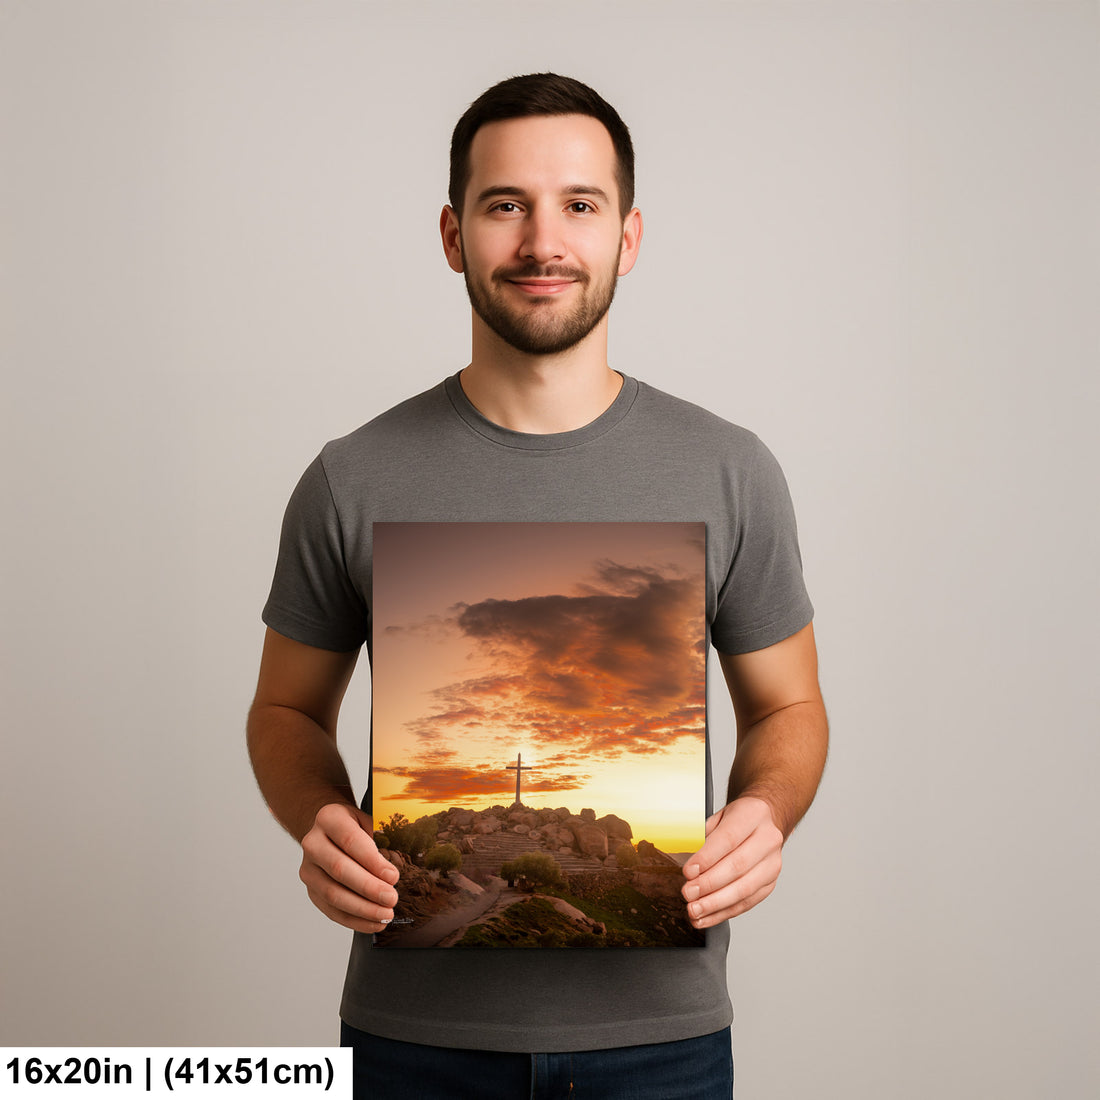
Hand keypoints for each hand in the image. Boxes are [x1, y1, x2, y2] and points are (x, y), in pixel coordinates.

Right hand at [299, 803, 399, 932]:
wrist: (327, 830)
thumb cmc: (353, 825)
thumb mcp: (367, 820)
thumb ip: (380, 837)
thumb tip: (393, 871)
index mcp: (329, 818)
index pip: (351, 841)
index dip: (373, 862)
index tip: (393, 877)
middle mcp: (313, 843)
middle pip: (340, 870)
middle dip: (369, 888)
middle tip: (392, 899)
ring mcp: (308, 869)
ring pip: (333, 894)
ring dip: (362, 909)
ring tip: (385, 915)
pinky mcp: (311, 890)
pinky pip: (331, 910)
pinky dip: (353, 920)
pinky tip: (373, 923)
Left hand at [681, 796, 783, 927]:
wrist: (763, 822)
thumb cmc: (736, 820)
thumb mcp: (717, 817)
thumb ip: (701, 835)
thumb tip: (682, 857)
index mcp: (753, 815)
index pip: (729, 839)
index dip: (707, 858)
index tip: (688, 871)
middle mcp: (768, 839)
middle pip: (737, 866)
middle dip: (709, 884)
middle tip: (688, 893)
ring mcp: (772, 864)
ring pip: (744, 889)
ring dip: (716, 903)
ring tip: (695, 910)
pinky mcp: (770, 883)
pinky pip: (747, 903)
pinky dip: (724, 912)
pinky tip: (707, 917)